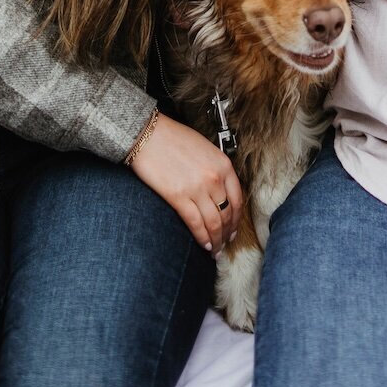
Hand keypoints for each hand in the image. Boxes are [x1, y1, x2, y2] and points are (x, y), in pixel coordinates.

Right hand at [128, 112, 243, 252]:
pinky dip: (201, 238)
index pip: (238, 199)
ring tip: (215, 251)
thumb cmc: (173, 138)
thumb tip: (220, 193)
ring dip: (216, 241)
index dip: (237, 219)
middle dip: (227, 233)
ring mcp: (197, 189)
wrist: (148, 134)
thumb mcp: (205, 149)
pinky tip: (203, 245)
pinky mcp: (179, 197)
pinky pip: (195, 224)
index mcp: (223, 164)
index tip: (234, 229)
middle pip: (227, 214)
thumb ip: (216, 170)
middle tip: (224, 244)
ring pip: (213, 223)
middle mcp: (214, 178)